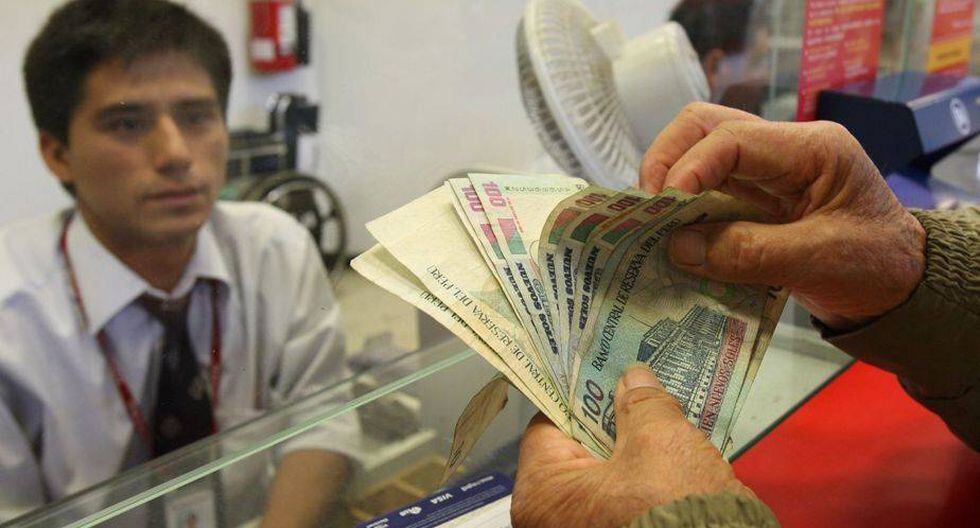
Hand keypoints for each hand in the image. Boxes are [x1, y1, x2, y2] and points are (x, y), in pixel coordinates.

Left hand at [511, 366, 752, 527]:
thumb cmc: (675, 508)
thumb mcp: (659, 440)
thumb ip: (640, 402)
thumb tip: (633, 379)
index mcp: (542, 494)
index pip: (548, 425)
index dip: (580, 395)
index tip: (603, 374)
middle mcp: (549, 521)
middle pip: (574, 452)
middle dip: (608, 423)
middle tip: (634, 393)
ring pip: (600, 477)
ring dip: (628, 452)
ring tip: (657, 422)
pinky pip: (618, 501)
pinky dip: (638, 481)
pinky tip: (665, 460)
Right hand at [640, 103, 925, 329]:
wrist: (904, 291)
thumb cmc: (878, 268)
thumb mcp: (819, 261)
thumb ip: (748, 252)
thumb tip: (677, 247)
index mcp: (812, 149)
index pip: (732, 137)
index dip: (689, 167)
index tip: (664, 207)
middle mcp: (784, 150)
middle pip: (706, 126)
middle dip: (668, 161)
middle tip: (647, 209)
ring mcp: (766, 173)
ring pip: (699, 153)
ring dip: (669, 184)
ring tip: (652, 224)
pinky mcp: (754, 201)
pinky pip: (706, 192)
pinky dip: (682, 211)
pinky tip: (670, 238)